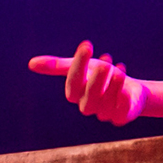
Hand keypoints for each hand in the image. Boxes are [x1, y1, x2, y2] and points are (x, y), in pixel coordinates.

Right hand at [27, 40, 148, 125]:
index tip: (87, 45)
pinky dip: (123, 101)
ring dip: (113, 86)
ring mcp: (106, 113)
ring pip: (106, 105)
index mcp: (77, 94)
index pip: (73, 84)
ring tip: (119, 68)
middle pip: (88, 99)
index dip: (78, 65)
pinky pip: (121, 114)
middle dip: (96, 80)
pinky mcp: (122, 117)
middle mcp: (90, 106)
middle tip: (106, 61)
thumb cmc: (102, 77)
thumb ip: (59, 66)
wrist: (131, 90)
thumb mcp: (83, 67)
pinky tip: (127, 85)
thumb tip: (31, 63)